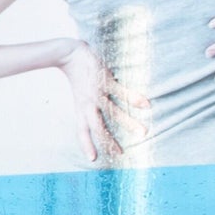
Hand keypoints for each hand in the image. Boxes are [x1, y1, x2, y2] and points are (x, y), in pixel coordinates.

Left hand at [57, 41, 150, 163]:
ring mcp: (97, 93)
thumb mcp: (81, 95)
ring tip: (143, 132)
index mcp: (81, 109)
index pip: (82, 131)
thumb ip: (90, 105)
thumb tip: (104, 113)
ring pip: (113, 112)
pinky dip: (134, 98)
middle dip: (110, 142)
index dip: (86, 145)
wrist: (69, 55)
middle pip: (98, 128)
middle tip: (121, 154)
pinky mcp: (105, 81)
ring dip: (128, 123)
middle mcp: (88, 105)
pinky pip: (121, 92)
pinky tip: (146, 104)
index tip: (93, 159)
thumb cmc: (79, 77)